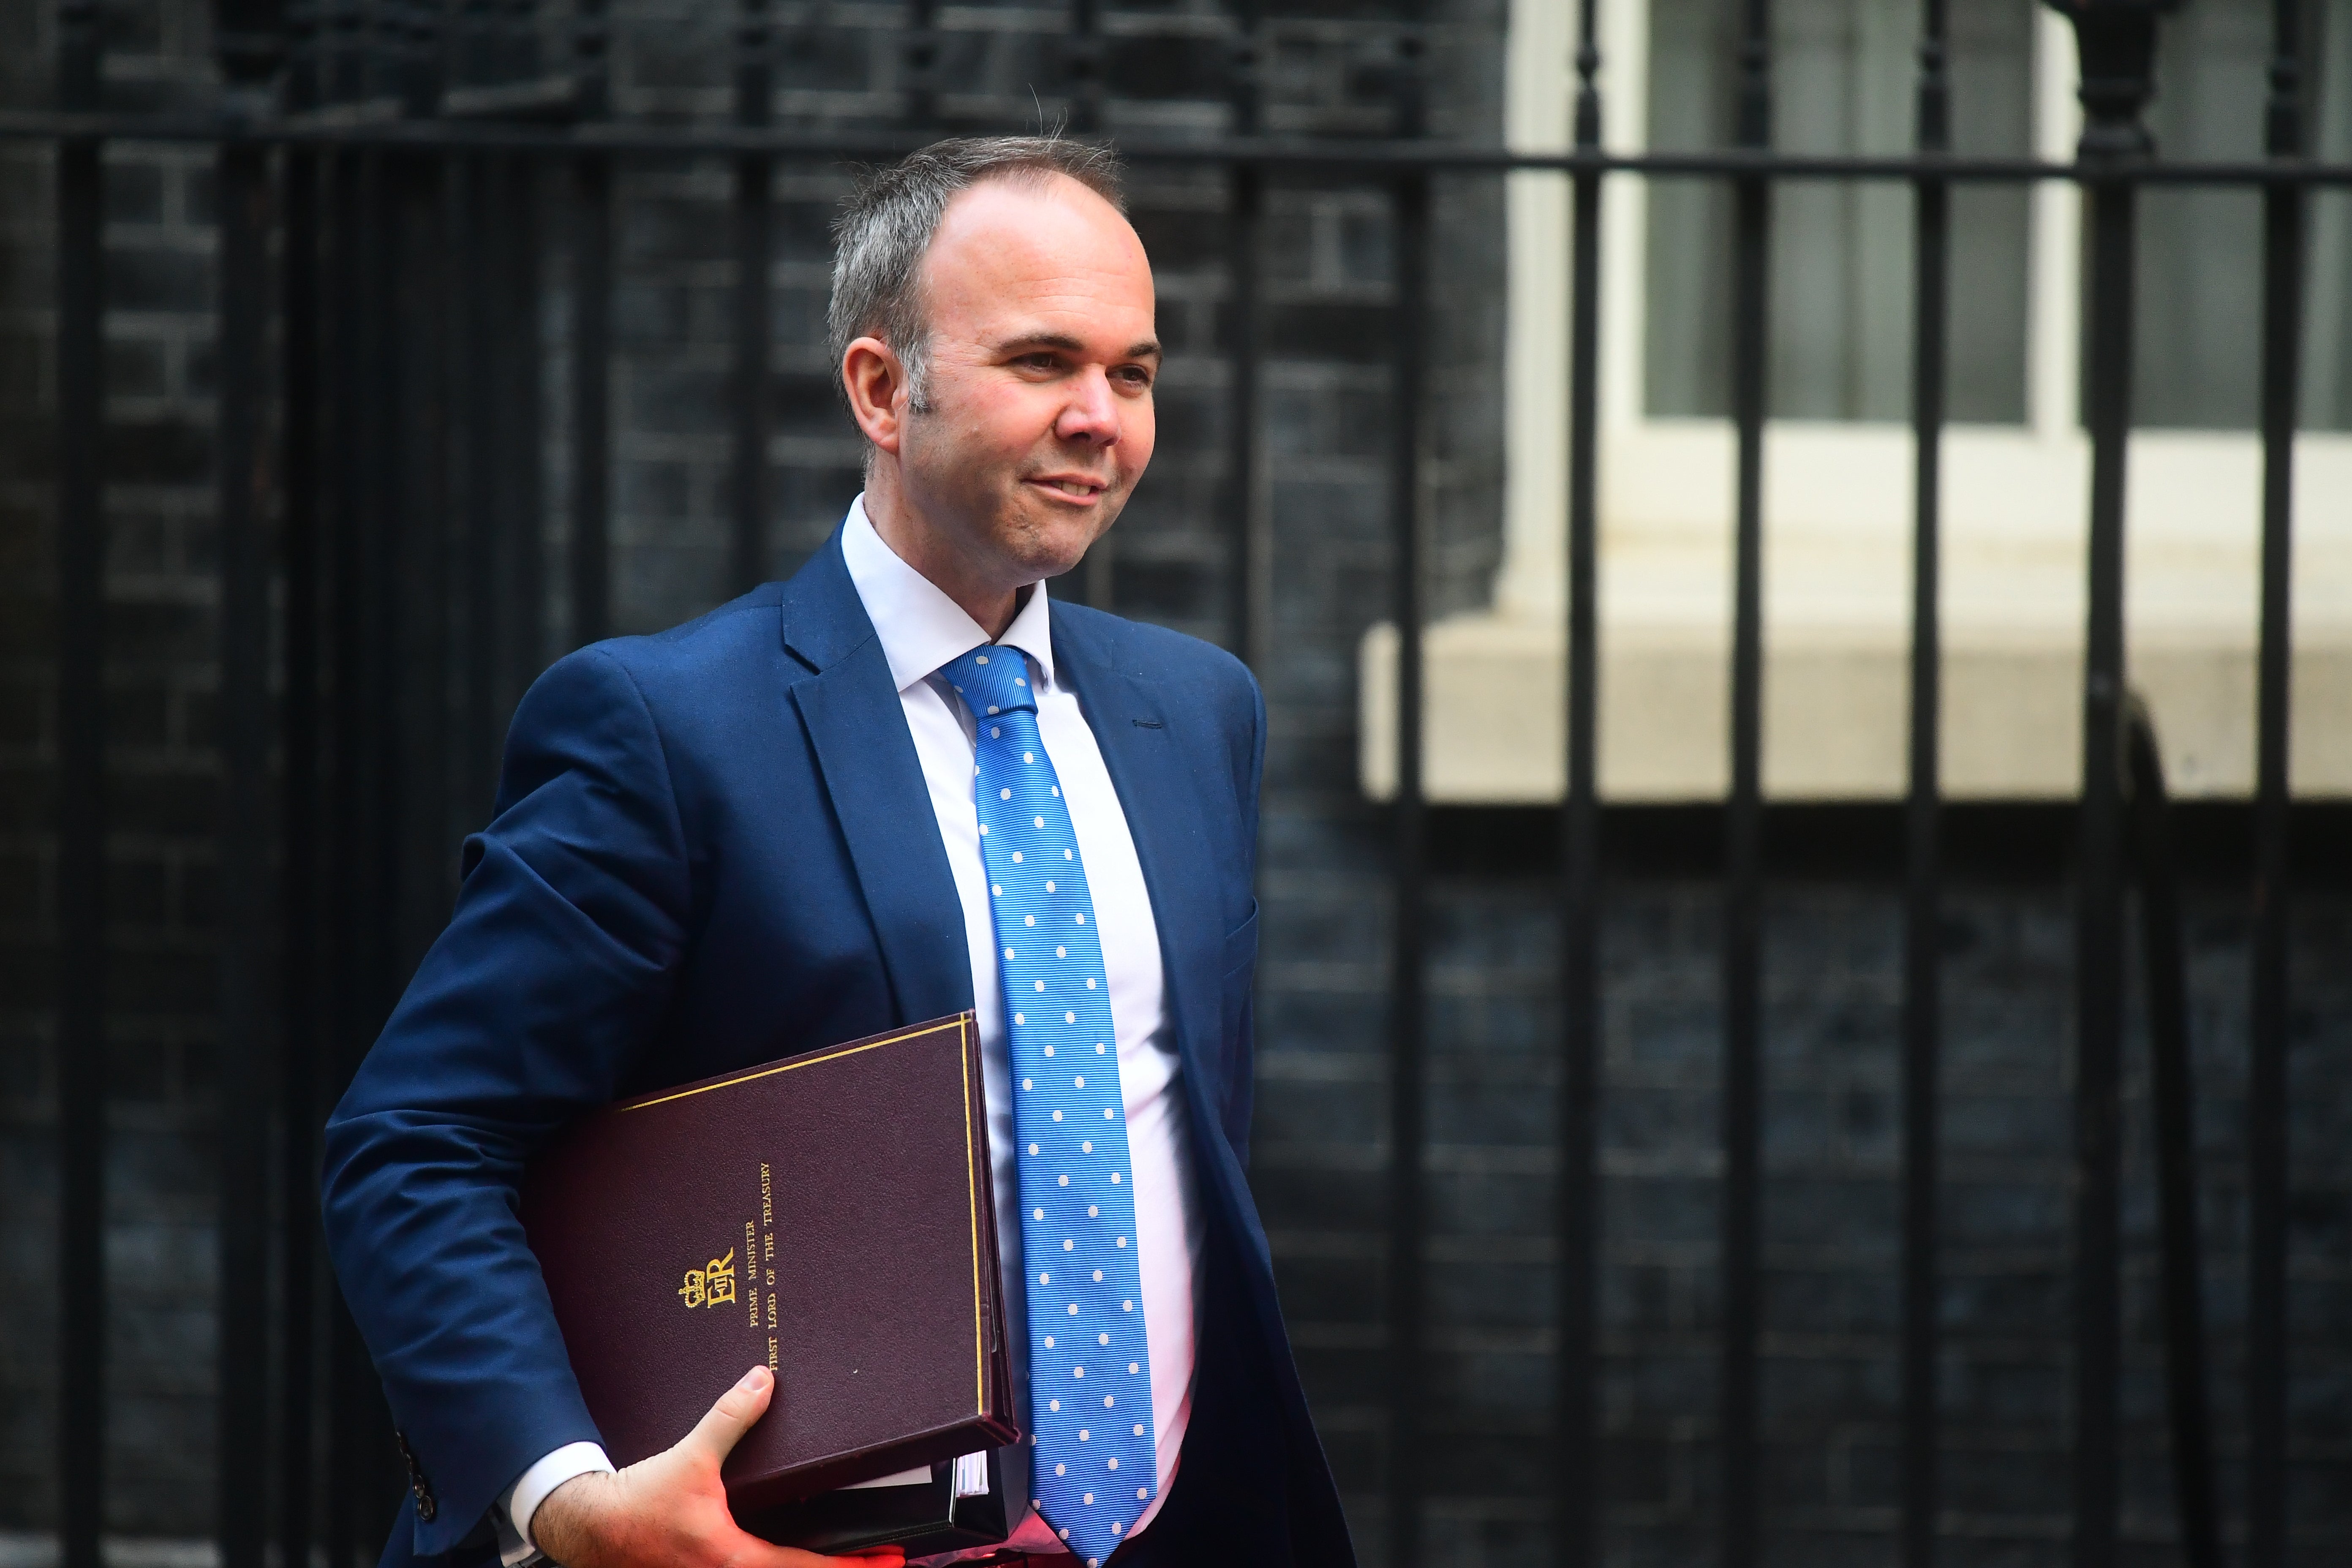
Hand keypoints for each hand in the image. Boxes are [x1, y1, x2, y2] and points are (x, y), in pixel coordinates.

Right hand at [531, 1365, 903, 1567]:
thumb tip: (762, 1381)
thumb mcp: (689, 1459)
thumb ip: (730, 1420)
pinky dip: (775, 1564)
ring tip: (845, 1559)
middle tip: (881, 1562)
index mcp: (731, 1558)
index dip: (850, 1566)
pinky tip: (787, 1553)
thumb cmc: (634, 1503)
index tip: (886, 1560)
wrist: (586, 1527)